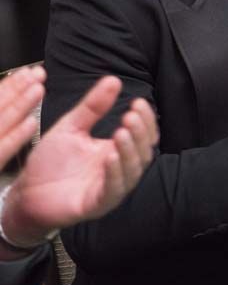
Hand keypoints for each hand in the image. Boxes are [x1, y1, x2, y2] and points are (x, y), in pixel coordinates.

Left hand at [2, 76, 157, 247]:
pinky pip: (113, 190)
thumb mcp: (72, 127)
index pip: (142, 134)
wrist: (25, 192)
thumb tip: (113, 80)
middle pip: (143, 151)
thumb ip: (93, 106)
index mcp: (115, 150)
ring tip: (121, 132)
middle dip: (140, 133)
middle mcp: (118, 169)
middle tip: (131, 116)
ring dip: (130, 151)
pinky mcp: (96, 204)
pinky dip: (115, 174)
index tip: (138, 102)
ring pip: (132, 170)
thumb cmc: (50, 163)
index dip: (145, 119)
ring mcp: (109, 187)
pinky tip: (110, 157)